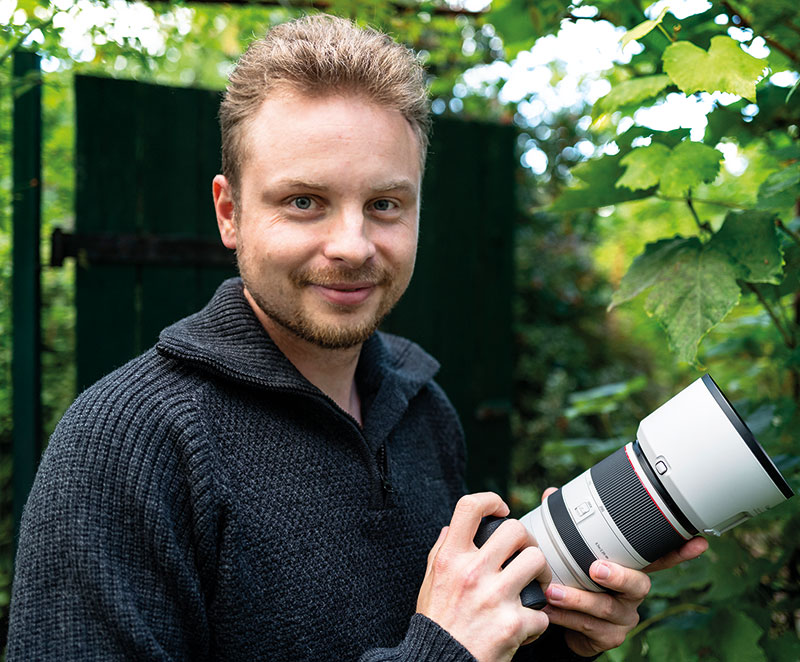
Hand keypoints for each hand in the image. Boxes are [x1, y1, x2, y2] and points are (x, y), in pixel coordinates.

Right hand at [416, 492, 550, 661]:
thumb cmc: (437, 623)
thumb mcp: (429, 582)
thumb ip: (441, 551)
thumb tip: (452, 527)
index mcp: (451, 558)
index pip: (470, 507)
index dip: (491, 500)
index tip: (501, 511)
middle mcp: (472, 572)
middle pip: (516, 530)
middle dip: (527, 540)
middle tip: (526, 553)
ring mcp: (494, 597)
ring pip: (537, 561)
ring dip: (542, 574)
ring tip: (536, 584)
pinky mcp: (513, 624)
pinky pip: (542, 611)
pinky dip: (538, 620)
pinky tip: (526, 625)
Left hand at [539, 487, 708, 656]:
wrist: (562, 621)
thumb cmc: (572, 580)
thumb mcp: (567, 553)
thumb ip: (562, 525)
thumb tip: (551, 495)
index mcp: (627, 567)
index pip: (656, 556)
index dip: (678, 550)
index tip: (697, 541)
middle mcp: (631, 593)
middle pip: (638, 584)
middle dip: (618, 577)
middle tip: (595, 569)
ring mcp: (623, 616)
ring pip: (606, 608)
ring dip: (578, 599)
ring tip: (553, 592)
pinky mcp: (609, 636)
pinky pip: (589, 627)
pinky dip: (566, 618)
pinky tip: (551, 611)